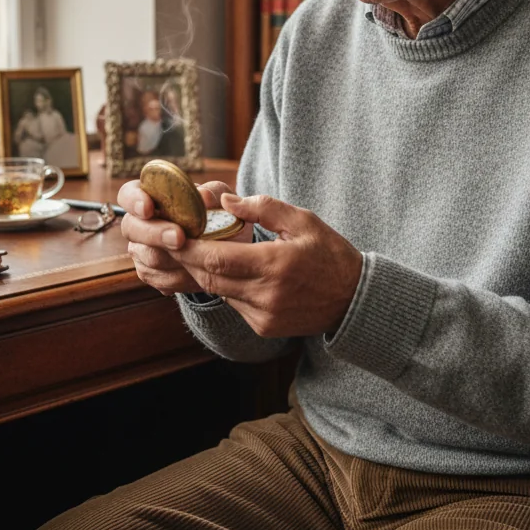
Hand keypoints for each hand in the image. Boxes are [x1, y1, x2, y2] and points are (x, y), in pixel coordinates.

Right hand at [117, 178, 233, 295]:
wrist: (223, 244)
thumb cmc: (215, 210)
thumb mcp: (217, 197)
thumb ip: (212, 192)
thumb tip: (204, 195)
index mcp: (149, 196)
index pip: (127, 194)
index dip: (133, 200)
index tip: (148, 207)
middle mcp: (139, 223)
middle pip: (131, 228)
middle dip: (155, 234)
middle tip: (179, 238)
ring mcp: (141, 250)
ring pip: (148, 257)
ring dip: (174, 258)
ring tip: (199, 256)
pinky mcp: (151, 273)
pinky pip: (160, 278)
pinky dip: (181, 276)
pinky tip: (198, 271)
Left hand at [173, 193, 362, 337]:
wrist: (354, 300)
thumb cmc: (330, 254)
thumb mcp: (303, 221)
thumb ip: (263, 208)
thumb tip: (225, 201)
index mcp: (275, 265)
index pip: (217, 259)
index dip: (190, 248)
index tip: (175, 233)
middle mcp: (266, 295)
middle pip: (210, 277)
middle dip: (188, 258)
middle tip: (175, 239)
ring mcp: (263, 316)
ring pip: (218, 292)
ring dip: (205, 272)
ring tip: (196, 250)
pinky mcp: (264, 327)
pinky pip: (233, 304)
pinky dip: (225, 286)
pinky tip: (227, 271)